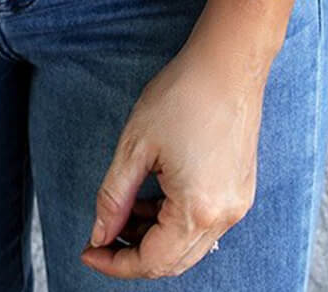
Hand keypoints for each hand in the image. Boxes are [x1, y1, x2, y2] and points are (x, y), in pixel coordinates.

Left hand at [80, 19, 270, 278]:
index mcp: (197, 210)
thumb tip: (99, 236)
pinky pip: (204, 223)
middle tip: (100, 237)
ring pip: (188, 245)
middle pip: (172, 261)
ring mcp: (237, 205)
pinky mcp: (240, 190)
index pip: (152, 262)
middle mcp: (224, 217)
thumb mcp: (135, 146)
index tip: (86, 252)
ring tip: (122, 210)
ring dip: (153, 237)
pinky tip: (151, 197)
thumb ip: (113, 198)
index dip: (115, 263)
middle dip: (132, 254)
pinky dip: (174, 220)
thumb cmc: (181, 96)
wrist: (227, 64)